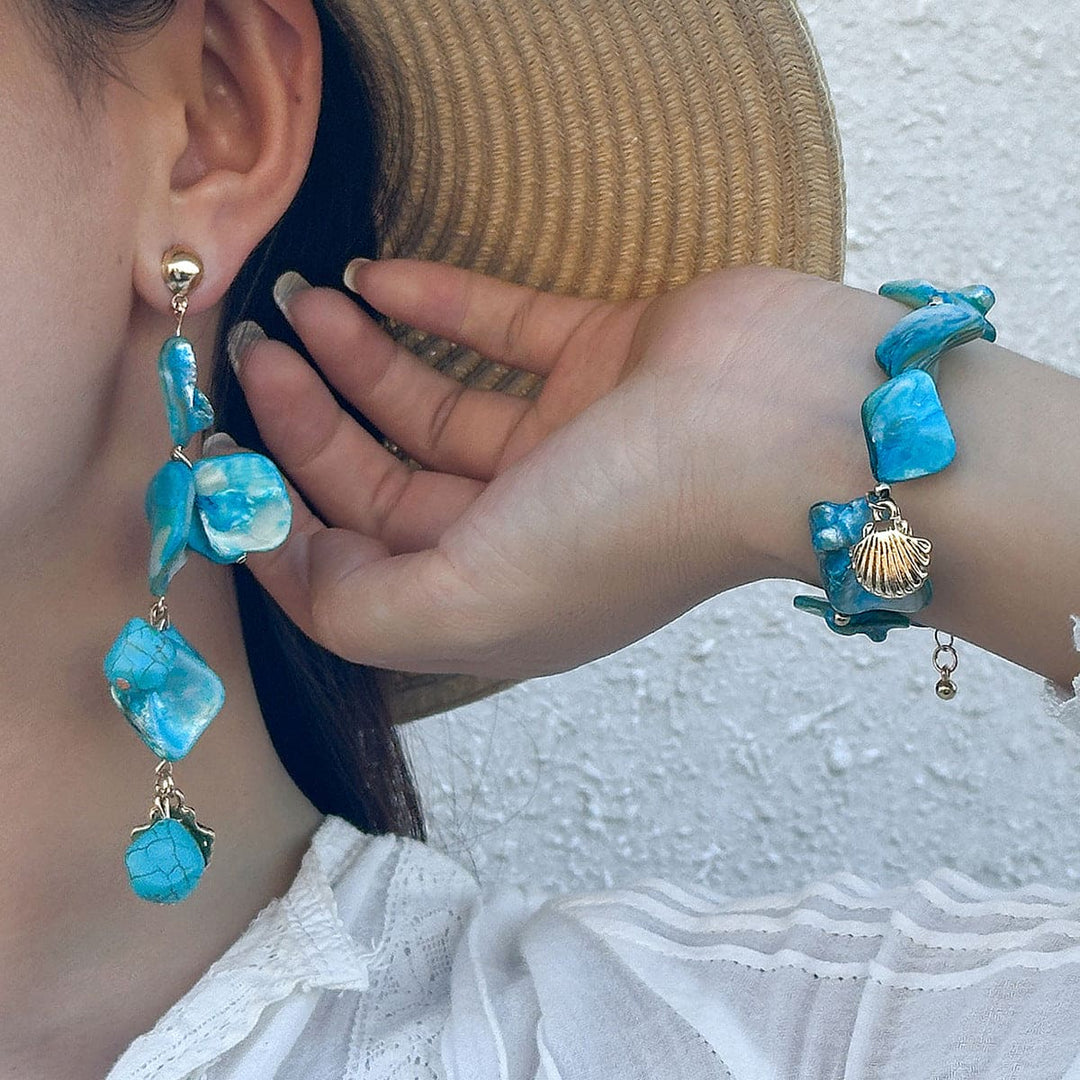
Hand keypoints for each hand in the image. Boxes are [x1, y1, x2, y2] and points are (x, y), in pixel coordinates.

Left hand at [223, 258, 841, 678]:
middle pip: (385, 482)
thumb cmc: (632, 524)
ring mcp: (564, 442)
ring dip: (359, 357)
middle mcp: (523, 530)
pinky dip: (435, 304)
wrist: (790, 427)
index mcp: (493, 601)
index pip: (363, 572)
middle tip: (254, 359)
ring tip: (301, 305)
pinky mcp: (599, 361)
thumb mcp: (472, 601)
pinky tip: (375, 276)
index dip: (286, 528)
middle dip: (309, 425)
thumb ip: (361, 607)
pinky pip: (499, 331)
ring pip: (431, 403)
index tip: (223, 465)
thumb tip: (288, 563)